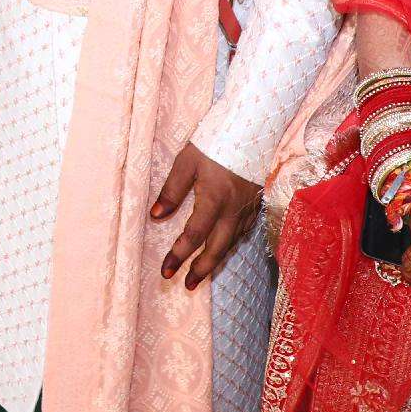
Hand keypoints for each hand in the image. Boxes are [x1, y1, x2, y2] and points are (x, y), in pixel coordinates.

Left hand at [151, 143, 261, 289]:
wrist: (255, 127)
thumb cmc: (216, 141)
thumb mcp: (187, 161)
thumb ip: (171, 190)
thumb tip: (156, 216)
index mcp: (214, 198)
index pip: (194, 234)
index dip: (180, 255)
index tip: (166, 270)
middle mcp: (233, 209)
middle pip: (217, 248)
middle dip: (201, 269)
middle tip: (186, 285)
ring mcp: (246, 209)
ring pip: (231, 243)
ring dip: (215, 261)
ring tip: (200, 274)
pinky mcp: (255, 204)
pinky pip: (242, 233)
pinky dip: (229, 246)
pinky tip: (222, 249)